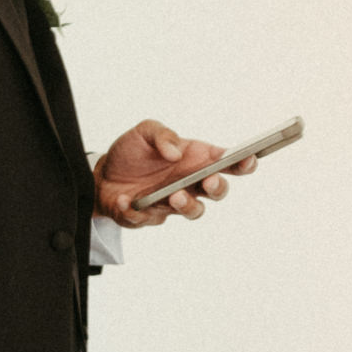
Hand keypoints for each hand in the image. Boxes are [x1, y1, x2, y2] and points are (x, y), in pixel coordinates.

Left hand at [94, 117, 257, 228]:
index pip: (228, 163)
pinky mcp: (150, 217)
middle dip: (218, 187)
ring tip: (174, 196)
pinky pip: (148, 219)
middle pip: (217, 191)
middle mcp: (190, 183)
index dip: (243, 163)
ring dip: (187, 205)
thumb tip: (176, 151)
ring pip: (194, 211)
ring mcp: (172, 203)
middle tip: (208, 181)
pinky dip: (137, 212)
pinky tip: (126, 201)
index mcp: (196, 159)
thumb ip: (162, 134)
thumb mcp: (144, 132)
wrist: (102, 175)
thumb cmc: (132, 153)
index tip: (248, 159)